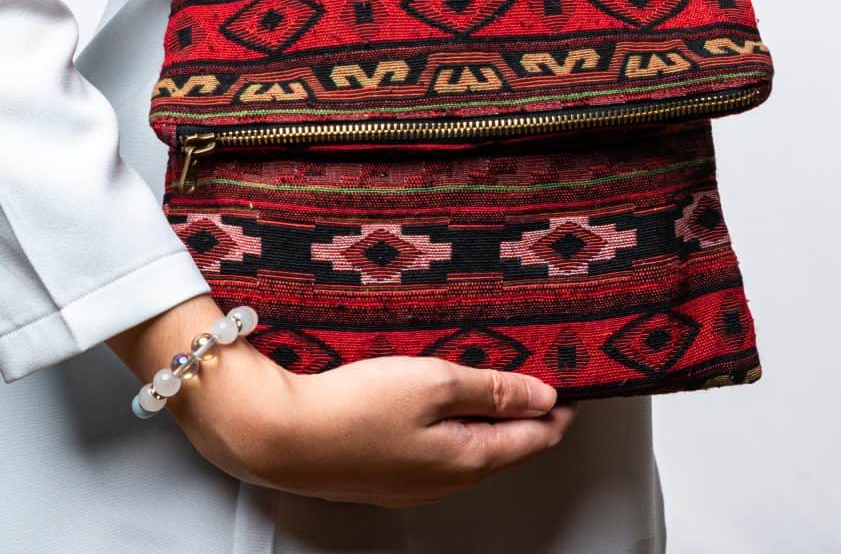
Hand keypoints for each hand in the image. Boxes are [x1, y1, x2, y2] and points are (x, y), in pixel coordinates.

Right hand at [108, 295, 578, 507]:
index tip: (575, 386)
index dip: (557, 411)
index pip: (532, 439)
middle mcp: (444, 480)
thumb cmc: (356, 408)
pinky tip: (443, 404)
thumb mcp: (433, 383)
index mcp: (467, 459)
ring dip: (489, 419)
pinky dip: (454, 425)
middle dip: (526, 416)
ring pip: (469, 449)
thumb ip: (490, 389)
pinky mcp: (384, 472)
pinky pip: (437, 450)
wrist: (281, 434)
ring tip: (498, 386)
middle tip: (541, 381)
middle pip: (503, 448)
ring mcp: (411, 481)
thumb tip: (545, 396)